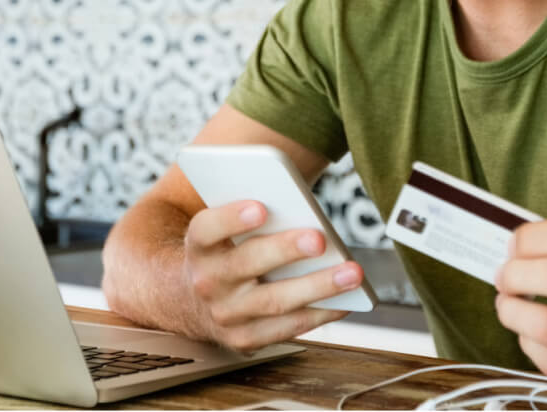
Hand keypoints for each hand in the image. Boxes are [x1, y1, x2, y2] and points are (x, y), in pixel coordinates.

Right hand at [183, 199, 363, 352]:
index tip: (260, 207)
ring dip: (317, 286)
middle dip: (285, 250)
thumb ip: (255, 215)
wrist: (193, 301)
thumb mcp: (227, 229)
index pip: (208, 229)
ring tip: (352, 273)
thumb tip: (303, 210)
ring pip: (274, 301)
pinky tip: (347, 300)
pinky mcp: (244, 339)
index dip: (231, 219)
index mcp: (200, 245)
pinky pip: (287, 327)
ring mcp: (225, 315)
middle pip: (246, 263)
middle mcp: (207, 281)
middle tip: (320, 240)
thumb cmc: (229, 249)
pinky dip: (320, 313)